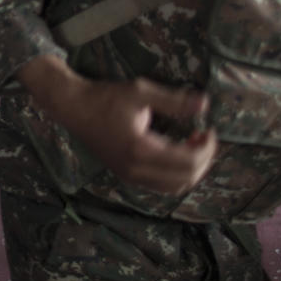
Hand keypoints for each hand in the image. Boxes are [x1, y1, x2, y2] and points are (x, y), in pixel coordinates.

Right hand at [16, 55, 217, 193]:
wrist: (72, 107)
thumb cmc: (104, 97)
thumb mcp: (140, 92)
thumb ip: (174, 101)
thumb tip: (205, 105)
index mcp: (140, 151)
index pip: (188, 162)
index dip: (206, 148)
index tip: (208, 129)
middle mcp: (135, 170)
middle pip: (185, 178)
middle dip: (203, 160)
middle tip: (205, 137)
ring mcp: (129, 176)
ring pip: (173, 187)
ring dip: (190, 171)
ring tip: (193, 146)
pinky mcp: (125, 175)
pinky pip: (159, 186)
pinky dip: (175, 175)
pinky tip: (176, 153)